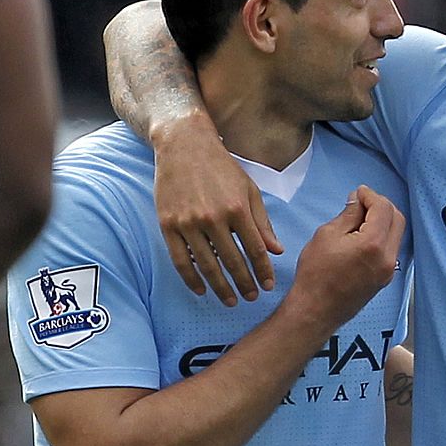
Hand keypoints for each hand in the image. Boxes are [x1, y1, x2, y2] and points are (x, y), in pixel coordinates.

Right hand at [153, 115, 283, 305]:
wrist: (183, 145)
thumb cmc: (222, 168)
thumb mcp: (249, 190)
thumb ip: (262, 223)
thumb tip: (276, 251)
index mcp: (237, 208)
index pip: (255, 249)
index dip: (263, 271)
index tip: (268, 287)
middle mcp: (213, 217)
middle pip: (233, 261)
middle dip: (245, 284)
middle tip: (251, 298)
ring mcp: (188, 222)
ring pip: (207, 265)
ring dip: (221, 287)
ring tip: (230, 300)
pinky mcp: (168, 225)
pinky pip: (180, 260)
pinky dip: (191, 279)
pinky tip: (202, 290)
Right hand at [285, 187, 405, 331]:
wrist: (316, 310)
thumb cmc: (316, 274)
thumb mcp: (327, 235)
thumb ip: (348, 214)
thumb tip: (358, 201)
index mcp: (373, 244)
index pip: (383, 208)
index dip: (371, 196)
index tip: (358, 193)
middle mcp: (387, 257)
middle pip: (397, 219)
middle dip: (381, 206)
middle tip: (362, 202)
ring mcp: (389, 270)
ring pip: (396, 234)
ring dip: (383, 221)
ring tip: (360, 218)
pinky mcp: (385, 278)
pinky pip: (390, 248)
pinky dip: (382, 236)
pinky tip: (363, 235)